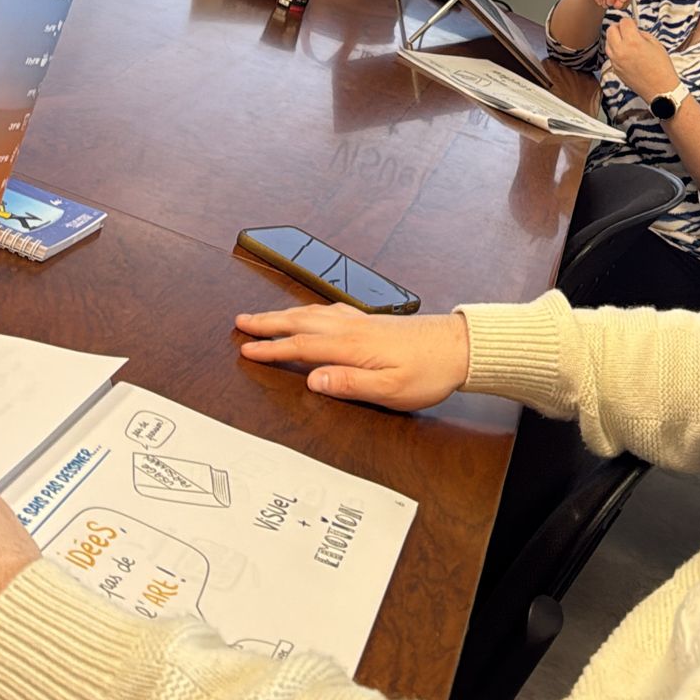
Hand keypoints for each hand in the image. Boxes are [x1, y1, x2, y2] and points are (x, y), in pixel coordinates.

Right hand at [236, 305, 469, 407]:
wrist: (458, 348)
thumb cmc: (428, 372)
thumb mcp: (389, 389)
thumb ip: (349, 383)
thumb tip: (312, 379)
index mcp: (352, 346)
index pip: (302, 345)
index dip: (272, 348)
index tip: (247, 350)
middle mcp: (352, 328)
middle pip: (301, 321)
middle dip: (269, 322)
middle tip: (241, 323)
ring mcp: (361, 321)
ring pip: (314, 313)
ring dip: (286, 314)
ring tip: (264, 317)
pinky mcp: (371, 322)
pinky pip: (330, 310)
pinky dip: (311, 310)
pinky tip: (311, 312)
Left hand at [605, 17, 681, 103]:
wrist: (661, 90)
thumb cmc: (662, 69)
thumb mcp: (656, 44)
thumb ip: (642, 34)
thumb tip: (635, 30)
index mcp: (633, 42)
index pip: (623, 22)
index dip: (630, 21)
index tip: (633, 23)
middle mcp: (621, 51)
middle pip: (611, 30)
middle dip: (619, 28)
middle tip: (628, 31)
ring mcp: (616, 61)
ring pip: (608, 42)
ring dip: (615, 39)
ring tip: (627, 42)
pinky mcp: (615, 70)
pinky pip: (611, 55)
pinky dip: (616, 51)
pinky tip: (627, 54)